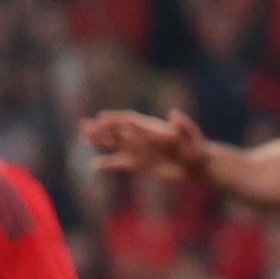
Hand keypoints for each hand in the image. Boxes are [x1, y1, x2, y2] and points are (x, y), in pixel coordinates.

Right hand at [76, 107, 206, 181]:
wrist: (196, 163)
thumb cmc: (196, 147)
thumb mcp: (192, 135)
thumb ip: (183, 125)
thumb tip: (174, 113)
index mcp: (151, 128)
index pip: (129, 120)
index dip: (115, 118)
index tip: (100, 116)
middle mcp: (141, 138)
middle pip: (116, 131)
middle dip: (100, 128)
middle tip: (83, 125)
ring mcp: (138, 151)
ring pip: (114, 144)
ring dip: (99, 141)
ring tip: (83, 137)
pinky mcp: (139, 164)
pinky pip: (120, 163)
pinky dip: (107, 164)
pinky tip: (94, 165)